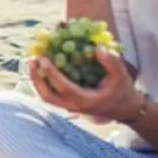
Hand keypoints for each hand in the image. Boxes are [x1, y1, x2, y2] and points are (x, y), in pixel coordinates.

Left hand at [28, 47, 144, 122]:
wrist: (124, 109)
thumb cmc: (122, 91)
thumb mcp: (122, 76)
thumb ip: (112, 62)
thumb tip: (98, 48)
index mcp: (86, 100)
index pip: (64, 87)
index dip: (52, 73)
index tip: (43, 59)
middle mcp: (74, 106)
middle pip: (47, 96)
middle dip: (36, 79)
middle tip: (33, 59)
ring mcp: (69, 107)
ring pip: (46, 97)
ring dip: (37, 81)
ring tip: (33, 63)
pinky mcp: (67, 104)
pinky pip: (50, 95)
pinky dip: (43, 83)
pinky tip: (40, 68)